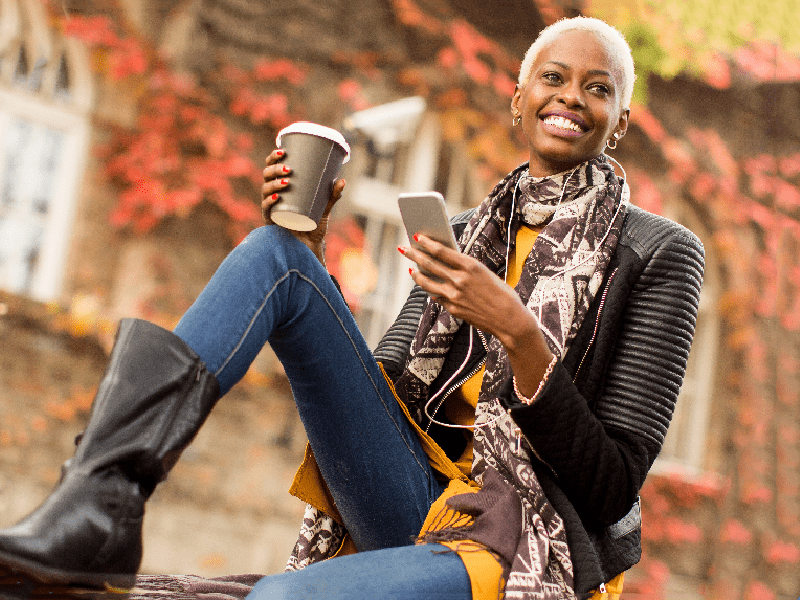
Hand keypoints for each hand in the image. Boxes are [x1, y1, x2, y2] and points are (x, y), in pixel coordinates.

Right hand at [261, 149, 345, 264]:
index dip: (274, 157)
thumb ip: (332, 195)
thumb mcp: (324, 208)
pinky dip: (269, 202)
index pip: (273, 168)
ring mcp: (270, 207)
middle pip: (266, 175)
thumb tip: (342, 180)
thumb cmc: (313, 225)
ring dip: (273, 183)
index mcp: (282, 187)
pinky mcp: (271, 221)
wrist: (310, 247)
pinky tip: (276, 197)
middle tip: (289, 169)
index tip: (283, 150)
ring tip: (286, 182)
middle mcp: (273, 195)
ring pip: (265, 190)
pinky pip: (266, 209)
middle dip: (275, 169)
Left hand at [400, 234, 554, 398]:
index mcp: (471, 266)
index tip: (417, 236)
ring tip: (411, 270)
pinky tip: (427, 287)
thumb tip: (445, 265)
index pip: (443, 251)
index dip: (427, 243)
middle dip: (414, 255)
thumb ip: (465, 269)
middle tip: (403, 248)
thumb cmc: (502, 293)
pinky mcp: (453, 309)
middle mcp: (460, 280)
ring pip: (428, 282)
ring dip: (417, 275)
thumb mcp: (485, 274)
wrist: (510, 320)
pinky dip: (431, 291)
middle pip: (430, 264)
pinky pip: (438, 297)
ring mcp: (455, 296)